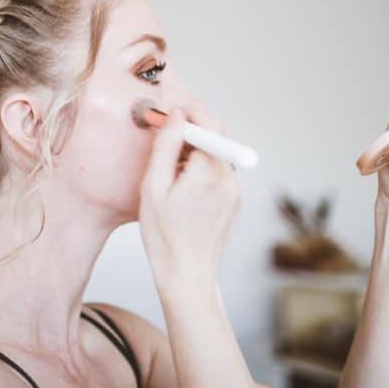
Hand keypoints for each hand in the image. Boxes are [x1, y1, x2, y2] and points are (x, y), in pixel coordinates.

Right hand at [139, 101, 241, 284]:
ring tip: (170, 174)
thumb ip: (166, 147)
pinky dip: (201, 170)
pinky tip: (183, 190)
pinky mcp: (234, 201)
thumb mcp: (154, 188)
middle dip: (191, 133)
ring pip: (216, 155)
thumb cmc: (164, 236)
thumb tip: (176, 115)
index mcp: (209, 173)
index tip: (170, 114)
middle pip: (215, 138)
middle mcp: (228, 179)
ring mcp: (234, 191)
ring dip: (195, 153)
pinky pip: (219, 173)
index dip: (190, 113)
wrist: (187, 274)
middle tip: (164, 142)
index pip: (209, 125)